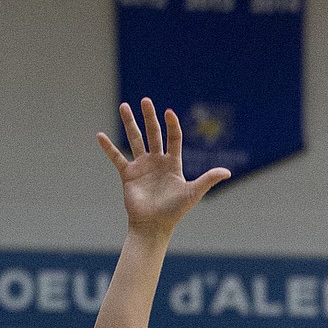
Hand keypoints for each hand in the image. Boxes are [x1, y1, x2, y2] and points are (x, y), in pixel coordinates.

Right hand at [97, 101, 230, 237]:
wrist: (153, 226)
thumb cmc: (174, 212)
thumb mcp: (193, 193)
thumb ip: (208, 179)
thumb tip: (228, 172)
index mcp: (173, 164)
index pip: (173, 138)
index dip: (172, 125)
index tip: (168, 113)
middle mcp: (157, 162)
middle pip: (154, 134)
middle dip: (149, 117)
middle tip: (145, 100)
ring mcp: (142, 167)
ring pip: (135, 139)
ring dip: (129, 123)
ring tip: (124, 106)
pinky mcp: (128, 175)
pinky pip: (117, 157)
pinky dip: (108, 147)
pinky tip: (100, 135)